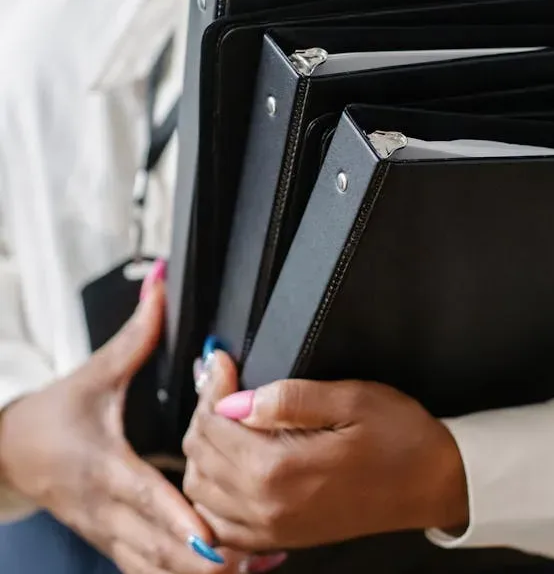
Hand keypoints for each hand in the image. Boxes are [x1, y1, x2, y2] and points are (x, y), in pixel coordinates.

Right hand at [0, 264, 243, 573]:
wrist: (8, 454)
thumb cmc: (53, 414)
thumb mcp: (95, 372)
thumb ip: (137, 332)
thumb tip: (162, 282)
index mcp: (105, 466)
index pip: (147, 497)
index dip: (181, 519)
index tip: (214, 536)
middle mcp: (107, 509)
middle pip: (157, 545)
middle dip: (205, 557)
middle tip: (255, 559)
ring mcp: (107, 532)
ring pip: (153, 567)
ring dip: (197, 572)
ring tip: (250, 571)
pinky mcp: (111, 542)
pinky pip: (145, 570)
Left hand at [182, 350, 468, 554]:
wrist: (431, 485)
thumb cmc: (400, 439)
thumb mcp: (353, 399)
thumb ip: (291, 398)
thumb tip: (238, 398)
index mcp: (281, 470)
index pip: (214, 424)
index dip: (212, 385)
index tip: (221, 360)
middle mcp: (268, 506)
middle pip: (200, 455)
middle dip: (205, 411)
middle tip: (224, 381)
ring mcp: (271, 528)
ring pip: (200, 488)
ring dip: (205, 449)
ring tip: (227, 415)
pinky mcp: (277, 539)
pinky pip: (218, 523)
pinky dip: (212, 491)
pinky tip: (229, 464)